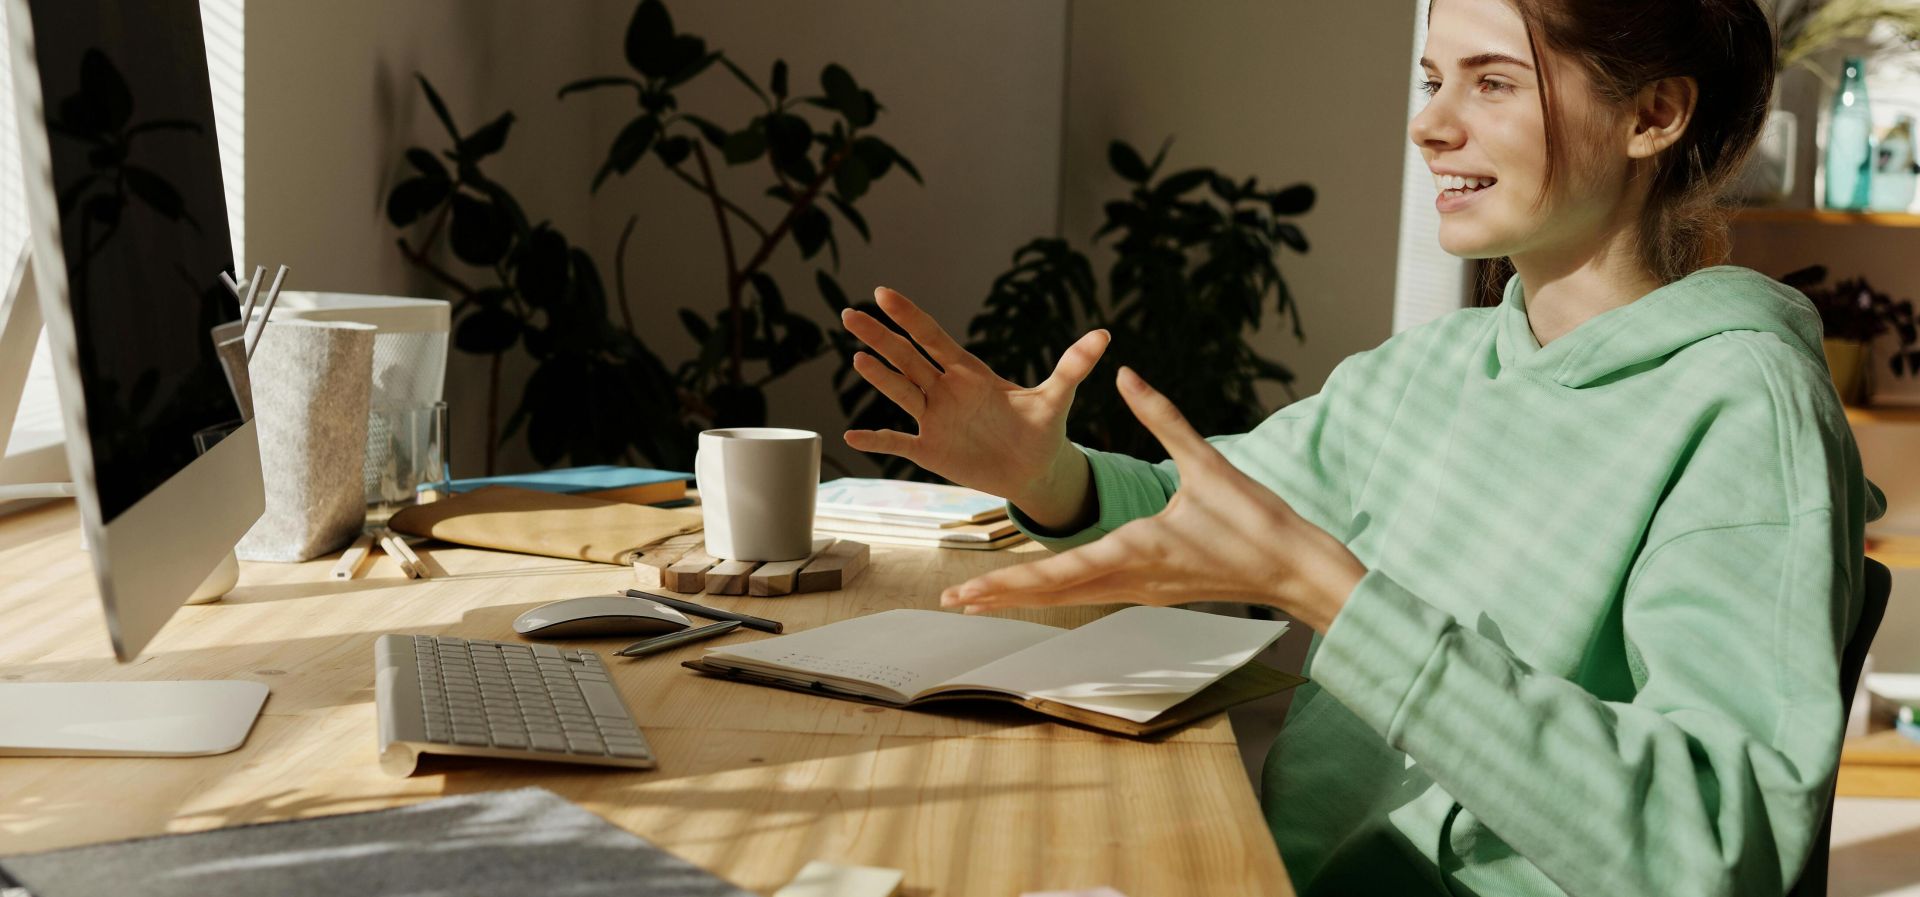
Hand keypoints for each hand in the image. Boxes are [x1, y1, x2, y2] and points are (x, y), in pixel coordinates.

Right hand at [840, 287, 1108, 514]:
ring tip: (857, 357)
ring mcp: (935, 420)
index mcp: (970, 372)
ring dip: (878, 377)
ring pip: (899, 393)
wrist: (1035, 469)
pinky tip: (851, 435)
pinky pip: (898, 443)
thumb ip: (1073, 366)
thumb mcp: (1057, 398)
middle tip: (849, 314)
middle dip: (880, 337)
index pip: (932, 337)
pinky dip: (877, 440)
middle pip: (906, 358)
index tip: (883, 293)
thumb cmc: (1043, 429)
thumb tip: (1104, 334)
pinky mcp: (931, 450)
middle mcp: (945, 391)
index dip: (909, 316)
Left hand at [937, 366, 1367, 632]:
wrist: (1295, 572)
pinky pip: (1092, 595)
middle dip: (1001, 596)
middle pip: (1052, 594)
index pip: (1059, 571)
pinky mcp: (1151, 591)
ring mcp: (1140, 591)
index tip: (969, 589)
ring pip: (1070, 598)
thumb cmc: (1257, 522)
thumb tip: (1128, 374)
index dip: (1010, 580)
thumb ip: (1163, 417)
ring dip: (1025, 598)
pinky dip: (1058, 593)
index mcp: (1135, 550)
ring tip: (981, 599)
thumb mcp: (1208, 463)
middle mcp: (1129, 579)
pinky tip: (1041, 590)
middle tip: (951, 602)